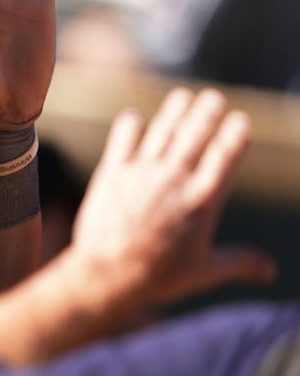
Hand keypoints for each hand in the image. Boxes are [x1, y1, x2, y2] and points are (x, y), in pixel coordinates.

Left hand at [68, 87, 273, 307]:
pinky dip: (129, 126)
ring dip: (174, 111)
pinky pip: (122, 140)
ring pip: (162, 131)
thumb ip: (239, 262)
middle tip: (212, 98)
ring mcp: (142, 174)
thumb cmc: (157, 277)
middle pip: (196, 133)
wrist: (105, 277)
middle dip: (206, 111)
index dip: (235, 133)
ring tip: (183, 97)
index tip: (240, 120)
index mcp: (203, 200)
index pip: (226, 154)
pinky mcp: (112, 174)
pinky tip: (134, 118)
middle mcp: (175, 180)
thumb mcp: (203, 272)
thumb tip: (270, 270)